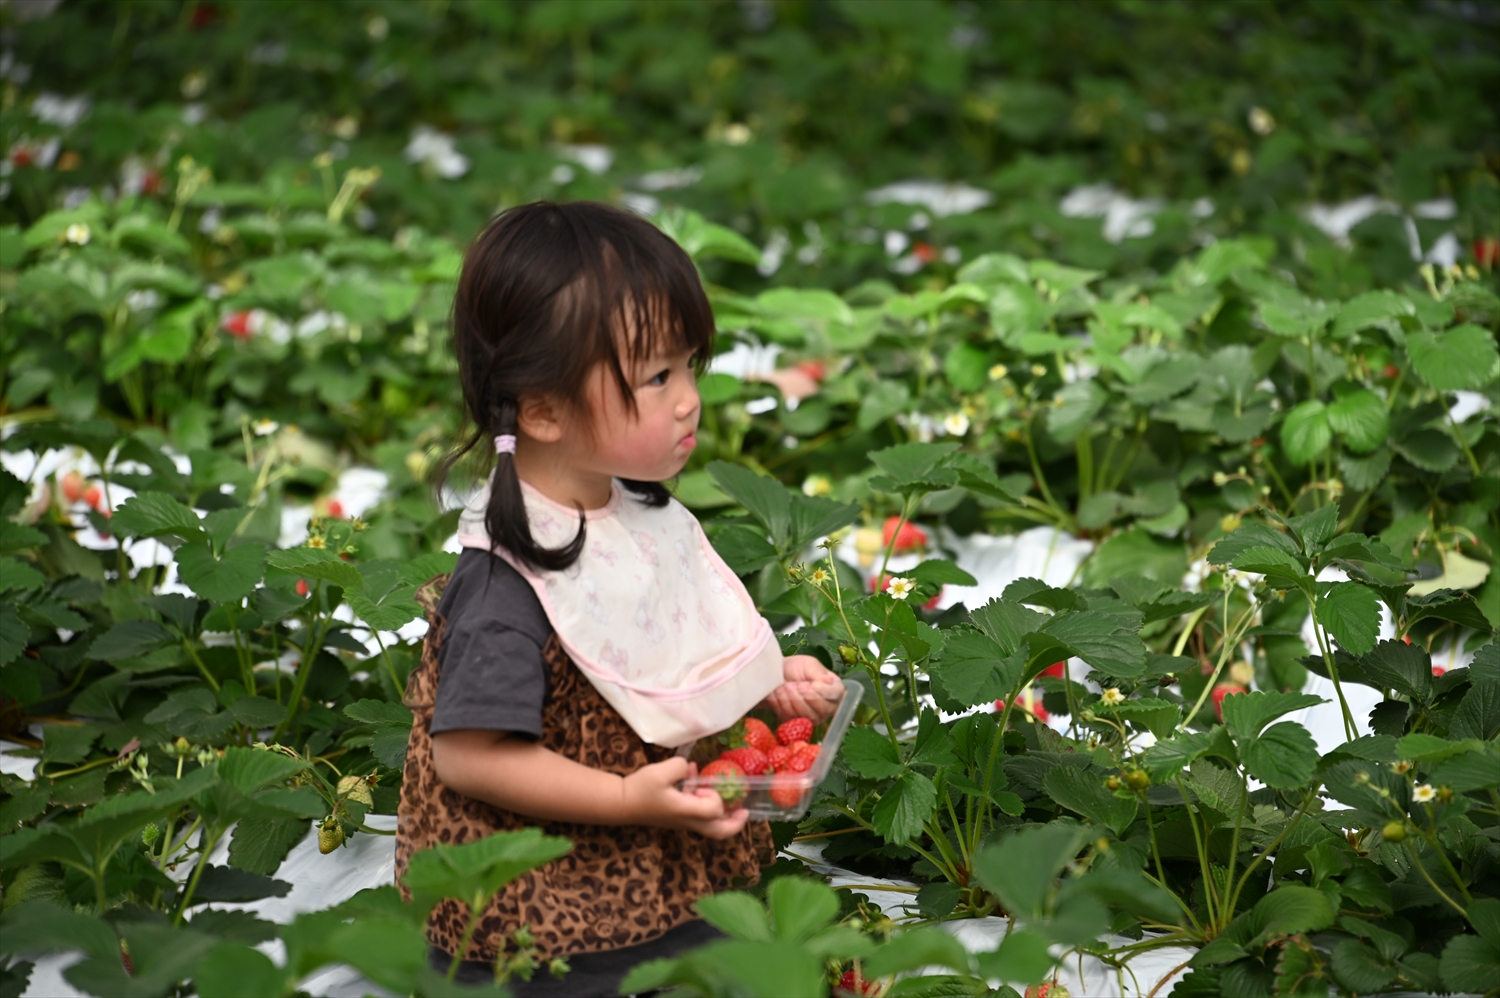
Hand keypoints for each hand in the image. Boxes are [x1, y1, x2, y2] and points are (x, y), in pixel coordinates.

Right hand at [621, 756, 748, 839]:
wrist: (621, 804)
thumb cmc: (641, 789)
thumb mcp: (660, 772)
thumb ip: (679, 767)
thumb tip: (689, 768)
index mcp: (686, 811)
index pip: (714, 809)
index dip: (714, 795)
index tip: (703, 785)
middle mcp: (688, 821)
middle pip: (719, 832)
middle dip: (735, 822)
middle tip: (744, 810)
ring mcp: (682, 822)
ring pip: (710, 825)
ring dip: (719, 810)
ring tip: (720, 792)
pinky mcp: (676, 817)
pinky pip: (698, 815)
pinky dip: (702, 802)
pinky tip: (692, 780)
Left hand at [764, 654, 841, 721]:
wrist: (778, 674)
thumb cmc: (797, 668)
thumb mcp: (809, 665)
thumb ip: (818, 673)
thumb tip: (829, 681)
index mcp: (834, 690)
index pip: (836, 695)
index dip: (823, 691)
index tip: (811, 684)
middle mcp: (827, 707)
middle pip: (823, 710)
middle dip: (804, 696)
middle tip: (793, 684)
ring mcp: (813, 717)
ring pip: (806, 715)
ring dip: (792, 699)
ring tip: (785, 686)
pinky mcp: (797, 723)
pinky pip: (792, 718)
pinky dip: (783, 704)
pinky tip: (780, 694)